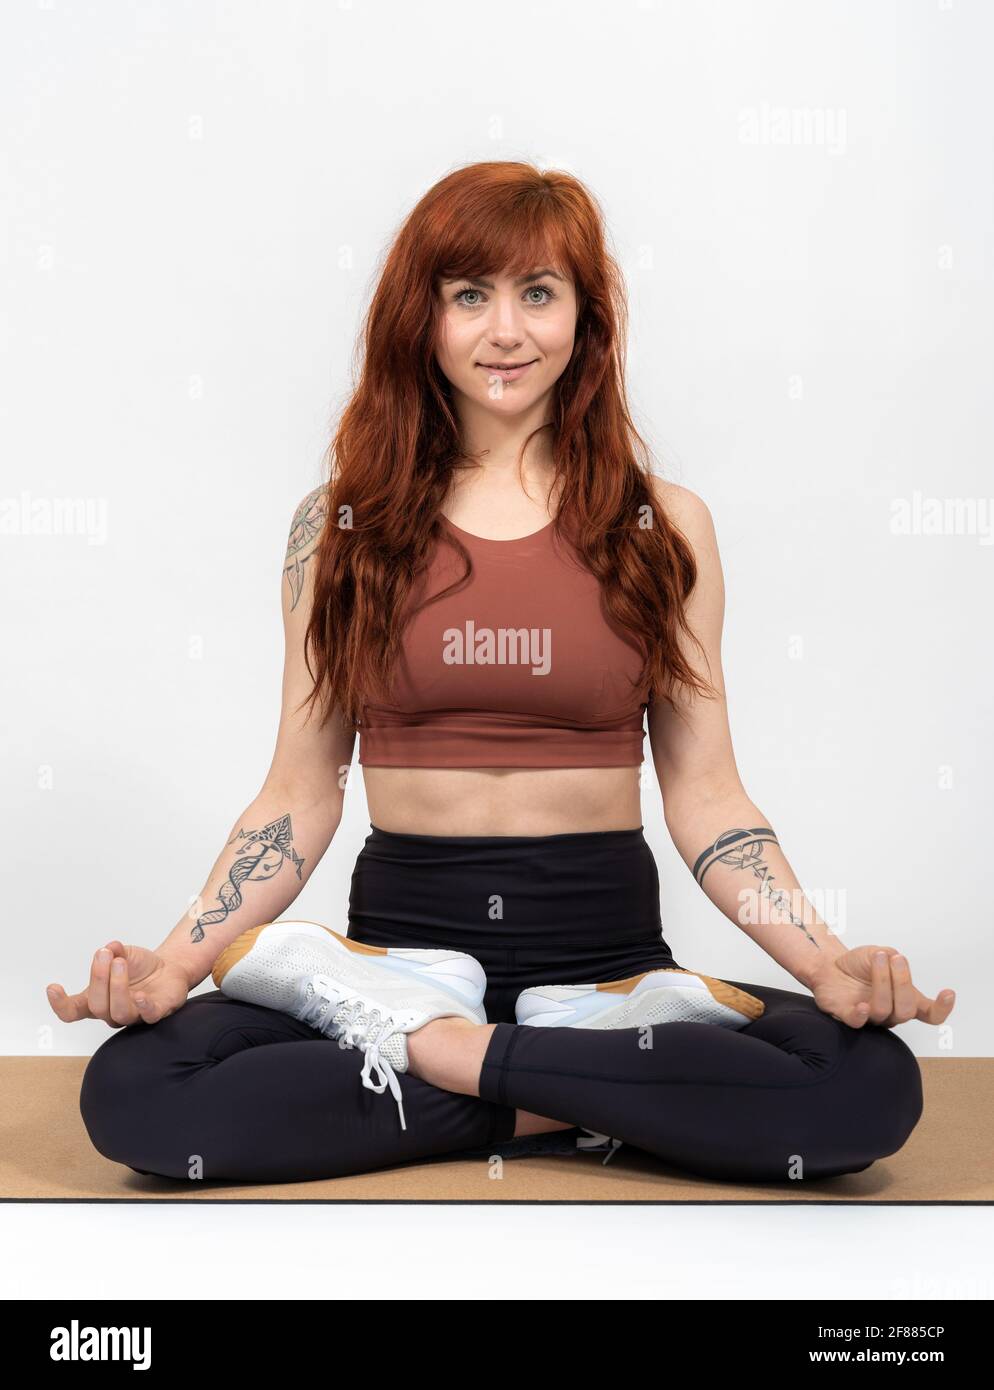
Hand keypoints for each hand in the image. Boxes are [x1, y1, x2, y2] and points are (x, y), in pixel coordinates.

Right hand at [46, 940, 192, 1028]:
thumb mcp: (124, 953)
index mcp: (97, 999)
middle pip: (97, 1006)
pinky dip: (144, 1007)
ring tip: (120, 962)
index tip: (53, 987)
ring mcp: (134, 1015)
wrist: (169, 968)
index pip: (72, 1011)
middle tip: (104, 954)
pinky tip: (141, 995)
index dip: (60, 1004)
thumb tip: (110, 947)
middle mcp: (112, 1011)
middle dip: (98, 978)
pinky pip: (148, 1016)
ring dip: (117, 986)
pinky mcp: (156, 1013)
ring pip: (119, 1012)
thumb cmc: (140, 967)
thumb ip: (115, 951)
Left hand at [808, 944, 954, 1029]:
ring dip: (882, 982)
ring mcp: (871, 1017)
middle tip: (896, 959)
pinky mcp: (849, 1016)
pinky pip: (857, 1022)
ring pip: (883, 1010)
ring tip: (876, 958)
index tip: (948, 992)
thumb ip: (891, 957)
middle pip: (906, 1010)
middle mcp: (891, 1012)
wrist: (830, 966)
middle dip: (903, 982)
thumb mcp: (879, 953)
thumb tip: (895, 959)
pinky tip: (862, 1004)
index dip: (942, 1008)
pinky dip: (862, 1015)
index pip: (930, 1014)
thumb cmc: (860, 965)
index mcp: (905, 999)